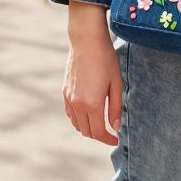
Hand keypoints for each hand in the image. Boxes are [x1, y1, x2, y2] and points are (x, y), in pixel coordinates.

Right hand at [63, 1, 121, 145]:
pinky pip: (70, 114)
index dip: (108, 139)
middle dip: (99, 136)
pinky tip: (88, 114)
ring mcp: (68, 98)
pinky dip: (78, 119)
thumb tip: (116, 127)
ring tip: (101, 124)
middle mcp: (77, 103)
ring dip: (88, 128)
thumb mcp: (116, 83)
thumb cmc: (105, 59)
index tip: (116, 139)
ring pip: (76, 124)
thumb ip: (115, 108)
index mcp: (91, 103)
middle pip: (86, 131)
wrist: (86, 40)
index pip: (98, 132)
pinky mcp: (64, 91)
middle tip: (110, 132)